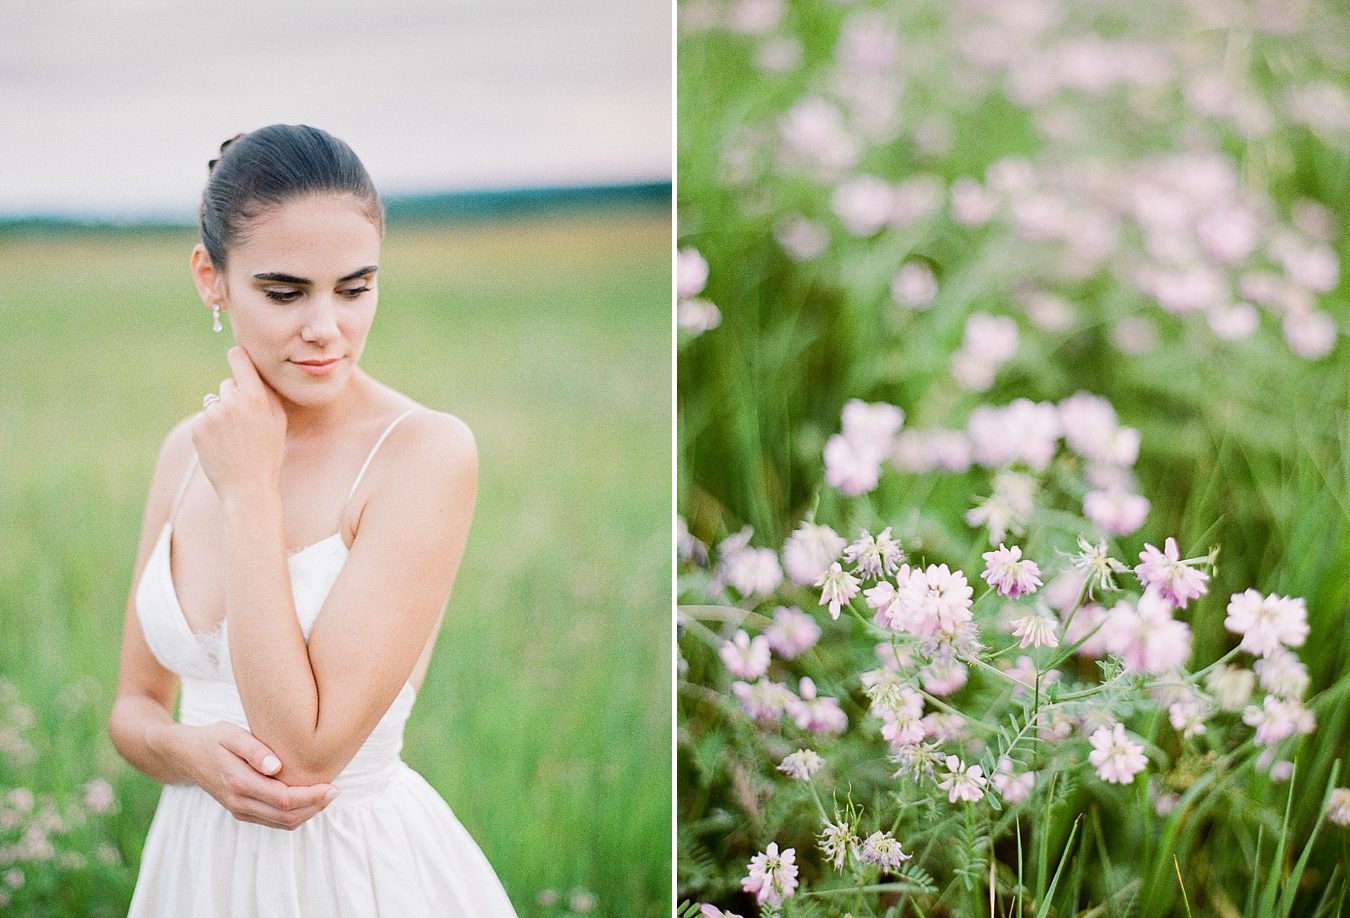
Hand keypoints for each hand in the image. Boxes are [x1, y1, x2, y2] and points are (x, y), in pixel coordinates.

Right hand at [178, 722, 339, 829]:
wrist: (185, 755)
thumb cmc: (212, 739)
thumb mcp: (230, 734)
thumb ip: (254, 749)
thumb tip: (277, 767)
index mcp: (238, 782)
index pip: (283, 799)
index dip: (311, 796)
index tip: (332, 785)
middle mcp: (239, 801)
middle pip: (286, 816)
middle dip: (315, 807)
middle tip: (337, 790)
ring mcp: (239, 810)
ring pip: (281, 823)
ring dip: (308, 813)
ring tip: (327, 794)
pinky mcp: (242, 811)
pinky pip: (273, 821)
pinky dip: (294, 814)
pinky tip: (308, 798)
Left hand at [191, 346, 287, 503]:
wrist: (248, 487)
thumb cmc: (268, 453)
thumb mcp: (278, 421)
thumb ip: (267, 394)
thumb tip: (255, 371)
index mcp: (256, 397)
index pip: (239, 359)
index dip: (237, 357)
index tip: (236, 355)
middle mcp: (232, 402)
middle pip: (227, 386)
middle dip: (233, 399)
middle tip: (244, 426)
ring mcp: (212, 414)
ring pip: (214, 404)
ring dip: (220, 416)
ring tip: (232, 440)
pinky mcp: (197, 427)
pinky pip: (203, 419)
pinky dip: (209, 430)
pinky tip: (220, 446)